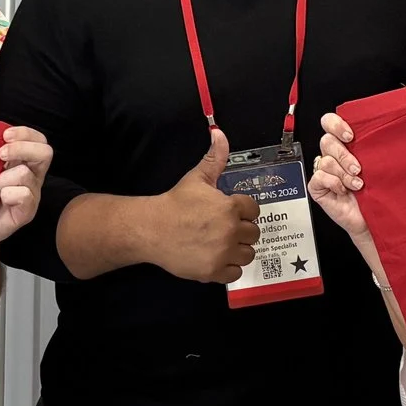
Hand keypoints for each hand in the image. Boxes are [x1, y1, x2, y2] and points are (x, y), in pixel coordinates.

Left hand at [0, 126, 53, 248]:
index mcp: (23, 162)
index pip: (38, 139)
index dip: (25, 133)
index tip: (4, 135)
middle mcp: (32, 176)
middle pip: (45, 152)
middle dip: (21, 148)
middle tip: (0, 155)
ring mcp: (32, 195)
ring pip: (25, 174)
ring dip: (2, 178)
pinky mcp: (27, 212)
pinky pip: (24, 195)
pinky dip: (7, 194)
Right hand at [146, 129, 259, 283]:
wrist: (151, 229)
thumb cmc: (175, 203)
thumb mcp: (196, 178)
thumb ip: (214, 158)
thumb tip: (219, 133)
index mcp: (231, 207)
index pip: (254, 210)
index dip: (242, 210)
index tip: (228, 212)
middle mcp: (231, 231)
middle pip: (253, 233)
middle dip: (241, 230)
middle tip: (223, 228)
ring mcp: (223, 253)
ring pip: (248, 254)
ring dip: (238, 249)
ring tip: (222, 244)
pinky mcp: (214, 271)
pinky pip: (235, 272)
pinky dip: (228, 268)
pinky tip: (216, 257)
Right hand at [308, 112, 373, 247]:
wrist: (372, 219)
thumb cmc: (377, 193)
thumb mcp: (378, 165)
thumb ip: (372, 148)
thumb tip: (382, 131)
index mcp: (346, 145)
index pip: (330, 123)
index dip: (336, 124)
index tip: (350, 136)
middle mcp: (334, 155)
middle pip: (327, 141)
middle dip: (344, 155)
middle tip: (358, 168)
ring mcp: (324, 171)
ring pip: (325, 160)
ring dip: (343, 173)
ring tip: (357, 184)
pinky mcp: (317, 186)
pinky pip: (319, 176)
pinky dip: (334, 183)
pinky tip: (344, 190)